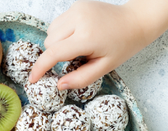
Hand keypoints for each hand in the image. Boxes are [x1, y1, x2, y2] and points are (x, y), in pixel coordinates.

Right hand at [29, 1, 147, 89]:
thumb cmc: (123, 46)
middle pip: (49, 43)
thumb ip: (81, 78)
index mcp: (87, 37)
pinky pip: (58, 23)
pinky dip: (62, 33)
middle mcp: (79, 19)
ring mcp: (77, 9)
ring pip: (50, 32)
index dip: (40, 68)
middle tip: (76, 58)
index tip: (32, 79)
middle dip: (56, 54)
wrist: (136, 21)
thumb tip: (59, 85)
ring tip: (78, 46)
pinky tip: (78, 35)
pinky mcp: (76, 5)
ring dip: (57, 43)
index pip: (54, 53)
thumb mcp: (104, 67)